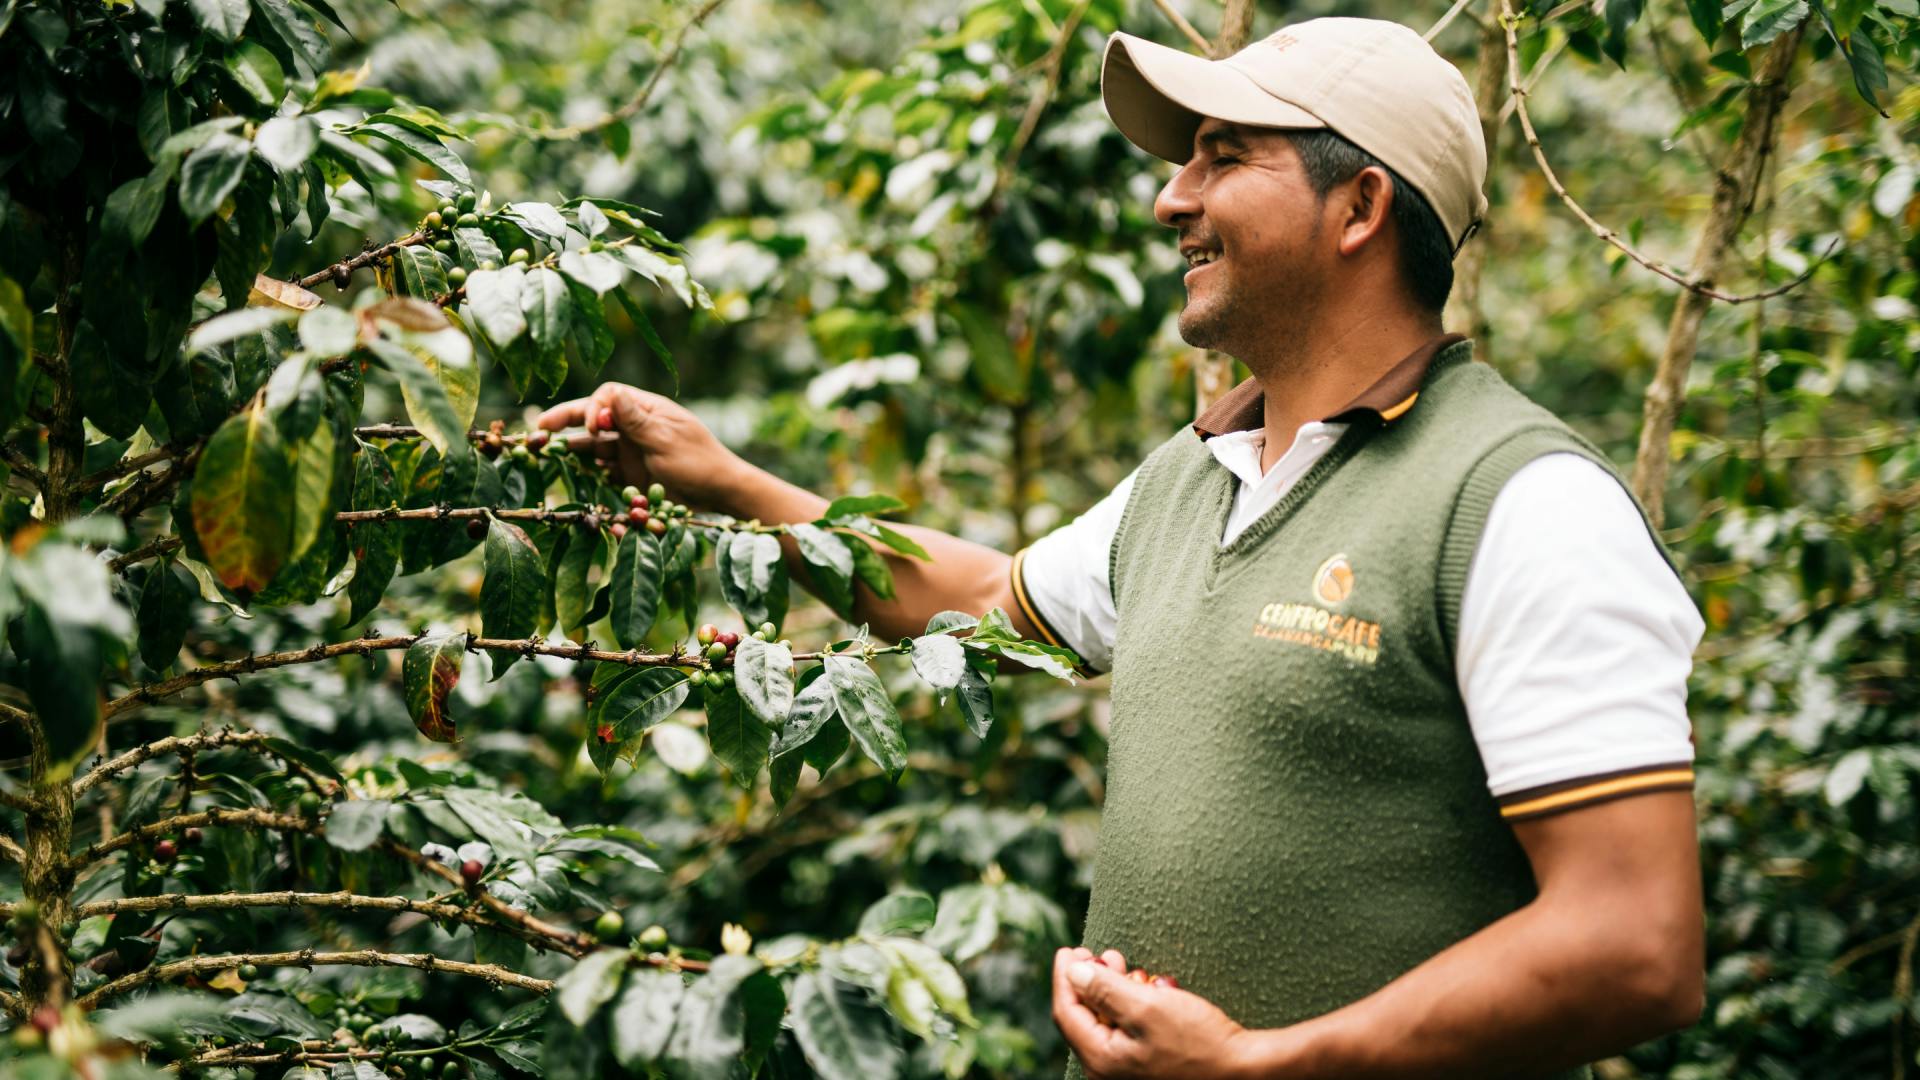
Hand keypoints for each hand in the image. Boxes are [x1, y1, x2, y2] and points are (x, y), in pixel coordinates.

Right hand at [536, 383, 749, 510]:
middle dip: (565, 423)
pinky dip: (588, 474)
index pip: (608, 396)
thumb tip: (609, 393)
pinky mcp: (630, 475)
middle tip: (537, 429)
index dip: (593, 408)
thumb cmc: (699, 461)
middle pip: (593, 419)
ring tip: (544, 453)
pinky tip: (570, 477)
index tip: (593, 428)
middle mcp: (634, 427)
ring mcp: (630, 451)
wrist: (720, 493)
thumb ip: (635, 420)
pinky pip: (603, 472)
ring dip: (571, 450)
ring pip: (593, 447)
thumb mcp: (666, 439)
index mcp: (645, 409)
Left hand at [1052, 947, 1252, 1079]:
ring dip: (1115, 988)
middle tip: (1106, 954)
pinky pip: (1127, 1030)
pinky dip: (1133, 1005)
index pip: (1067, 1012)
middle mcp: (1109, 1071)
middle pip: (1085, 1016)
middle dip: (1093, 980)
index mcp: (1102, 1060)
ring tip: (1129, 966)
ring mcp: (1128, 1071)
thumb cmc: (1199, 1042)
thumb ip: (1104, 989)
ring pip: (1107, 1020)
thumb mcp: (1148, 1007)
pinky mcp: (1148, 1066)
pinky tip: (1149, 988)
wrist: (1244, 1071)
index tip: (1068, 949)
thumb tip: (1072, 972)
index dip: (1064, 977)